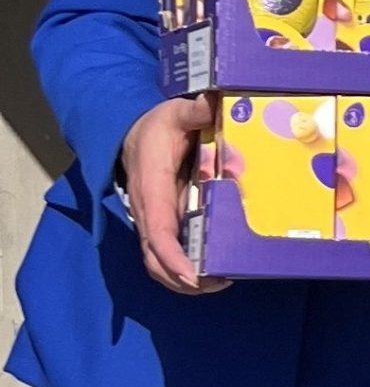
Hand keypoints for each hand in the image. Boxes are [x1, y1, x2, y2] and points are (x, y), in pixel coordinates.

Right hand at [118, 95, 225, 294]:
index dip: (172, 255)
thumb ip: (192, 112)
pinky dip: (184, 270)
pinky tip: (213, 273)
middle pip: (155, 257)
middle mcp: (149, 210)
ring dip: (184, 280)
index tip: (192, 274)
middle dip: (182, 277)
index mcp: (152, 187)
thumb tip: (211, 104)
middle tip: (218, 282)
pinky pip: (167, 255)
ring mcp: (153, 221)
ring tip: (219, 282)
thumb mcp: (174, 113)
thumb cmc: (156, 127)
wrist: (133, 134)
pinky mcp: (162, 225)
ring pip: (158, 262)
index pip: (157, 229)